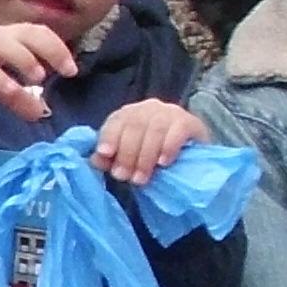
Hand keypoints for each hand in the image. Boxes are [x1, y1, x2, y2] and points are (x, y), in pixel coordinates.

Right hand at [0, 22, 74, 120]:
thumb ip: (16, 96)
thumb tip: (40, 113)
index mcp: (2, 37)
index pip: (36, 32)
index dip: (56, 47)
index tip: (71, 69)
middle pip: (27, 33)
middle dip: (51, 49)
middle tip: (66, 71)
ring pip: (6, 45)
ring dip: (26, 59)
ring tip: (38, 79)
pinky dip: (0, 81)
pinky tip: (11, 92)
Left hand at [89, 98, 206, 184]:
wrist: (190, 154)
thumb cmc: (152, 155)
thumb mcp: (129, 157)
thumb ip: (110, 158)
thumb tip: (97, 159)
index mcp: (129, 114)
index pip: (116, 121)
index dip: (109, 137)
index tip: (105, 154)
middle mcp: (148, 108)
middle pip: (134, 126)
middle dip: (127, 154)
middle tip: (124, 177)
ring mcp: (170, 112)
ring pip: (154, 129)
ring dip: (145, 156)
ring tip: (141, 178)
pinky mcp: (190, 122)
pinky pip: (178, 131)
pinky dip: (168, 147)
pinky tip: (163, 162)